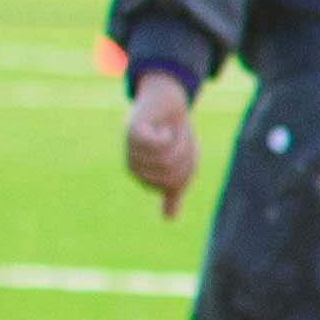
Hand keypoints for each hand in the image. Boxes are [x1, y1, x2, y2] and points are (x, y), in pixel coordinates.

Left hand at [123, 80, 198, 215]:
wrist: (165, 101)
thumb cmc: (173, 132)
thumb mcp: (179, 164)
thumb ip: (173, 189)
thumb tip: (168, 219)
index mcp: (143, 177)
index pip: (175, 183)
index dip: (188, 167)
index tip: (184, 150)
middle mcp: (134, 166)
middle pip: (172, 173)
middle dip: (185, 154)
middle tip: (179, 137)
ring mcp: (131, 150)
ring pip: (168, 157)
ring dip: (179, 141)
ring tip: (171, 129)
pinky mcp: (133, 132)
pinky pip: (160, 143)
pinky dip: (168, 133)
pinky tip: (161, 125)